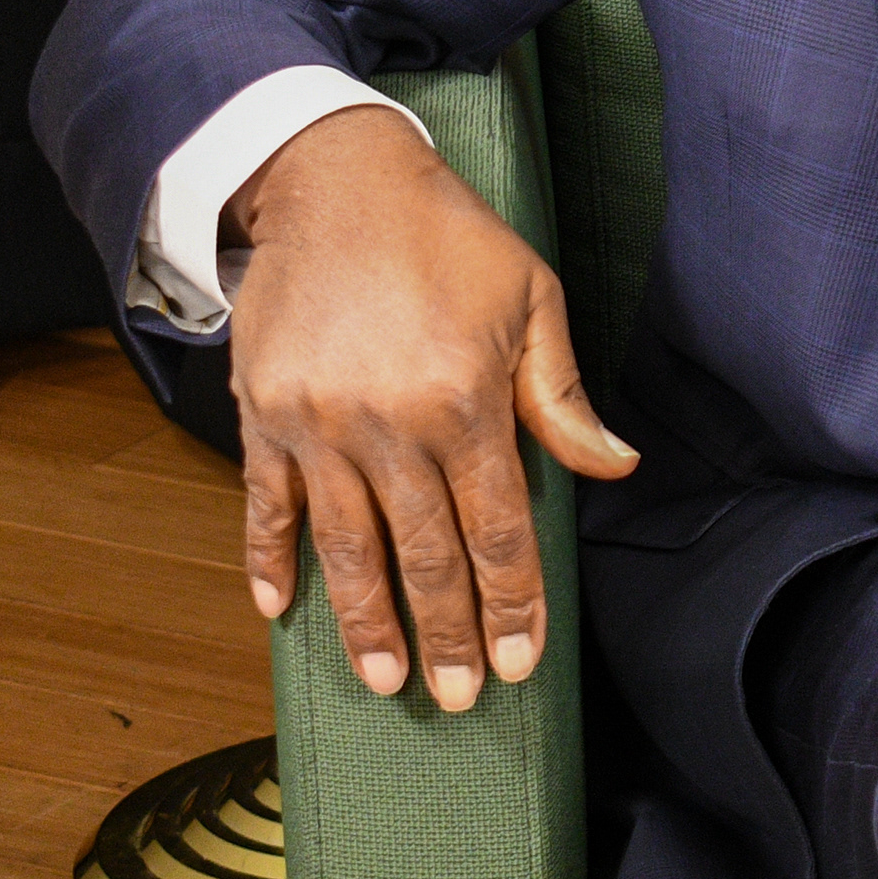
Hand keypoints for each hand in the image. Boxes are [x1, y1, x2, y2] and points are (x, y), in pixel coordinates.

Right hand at [225, 104, 639, 709]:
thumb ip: (562, 397)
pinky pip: (266, 505)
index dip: (512, 602)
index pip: (497, 529)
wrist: (336, 180)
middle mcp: (389, 426)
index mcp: (465, 401)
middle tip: (463, 697)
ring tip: (390, 680)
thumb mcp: (531, 300)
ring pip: (349, 548)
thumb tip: (613, 470)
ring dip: (368, 622)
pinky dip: (269, 560)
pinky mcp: (264, 415)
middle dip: (450, 632)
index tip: (519, 661)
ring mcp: (318, 426)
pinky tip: (279, 611)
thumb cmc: (448, 237)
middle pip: (425, 555)